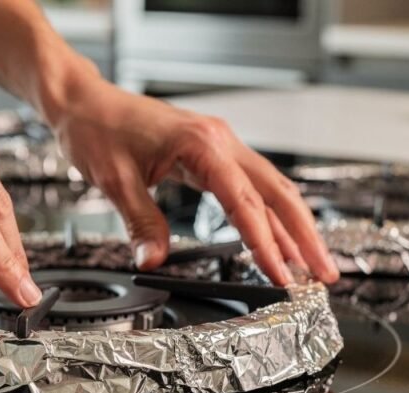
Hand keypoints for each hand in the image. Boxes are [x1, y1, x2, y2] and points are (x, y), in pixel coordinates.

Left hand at [48, 79, 338, 285]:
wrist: (83, 101)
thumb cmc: (97, 129)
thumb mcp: (114, 181)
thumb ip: (141, 223)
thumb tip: (154, 261)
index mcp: (201, 145)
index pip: (245, 202)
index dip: (266, 243)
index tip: (281, 275)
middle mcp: (220, 141)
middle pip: (278, 192)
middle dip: (305, 236)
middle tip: (325, 274)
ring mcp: (219, 145)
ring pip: (271, 188)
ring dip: (294, 227)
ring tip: (314, 265)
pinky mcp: (211, 153)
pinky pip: (251, 186)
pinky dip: (269, 215)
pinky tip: (278, 240)